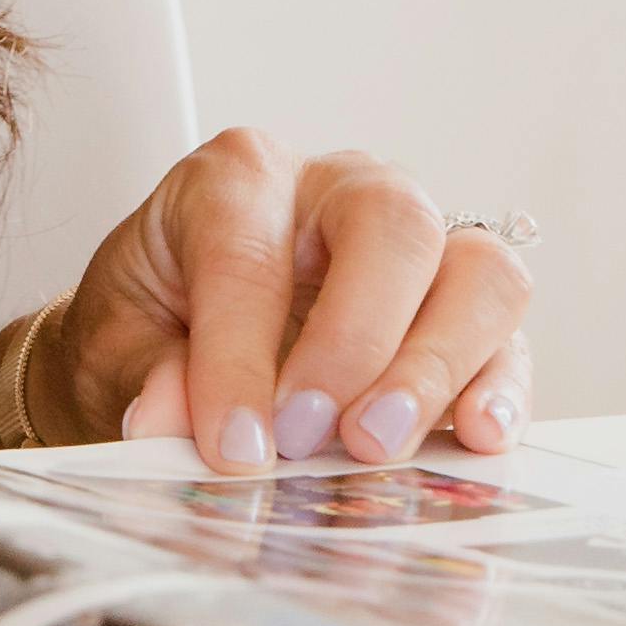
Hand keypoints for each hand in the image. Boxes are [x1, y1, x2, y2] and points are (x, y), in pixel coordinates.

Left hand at [6, 134, 534, 468]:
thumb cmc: (151, 323)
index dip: (241, 356)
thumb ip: (145, 376)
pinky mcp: (462, 310)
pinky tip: (477, 437)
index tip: (234, 444)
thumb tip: (165, 421)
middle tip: (311, 435)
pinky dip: (500, 388)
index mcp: (238, 180)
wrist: (175, 336)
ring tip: (380, 444)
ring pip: (476, 269)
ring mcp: (418, 243)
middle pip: (393, 226)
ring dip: (436, 365)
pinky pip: (508, 336)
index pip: (252, 254)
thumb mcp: (117, 346)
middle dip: (356, 339)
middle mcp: (340, 190)